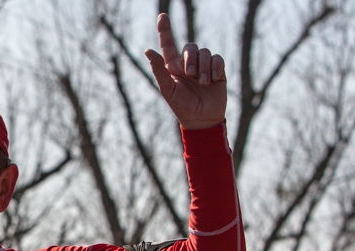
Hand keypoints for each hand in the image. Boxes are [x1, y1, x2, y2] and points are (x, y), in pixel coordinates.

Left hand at [144, 13, 225, 129]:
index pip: (168, 44)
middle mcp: (188, 64)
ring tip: (204, 82)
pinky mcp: (218, 70)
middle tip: (191, 75)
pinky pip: (218, 58)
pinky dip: (216, 67)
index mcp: (173, 67)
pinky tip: (214, 79)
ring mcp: (204, 66)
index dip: (165, 29)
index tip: (162, 15)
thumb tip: (147, 50)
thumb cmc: (182, 107)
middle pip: (190, 46)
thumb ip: (159, 69)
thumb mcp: (168, 89)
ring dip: (204, 67)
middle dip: (191, 59)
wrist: (202, 119)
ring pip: (205, 51)